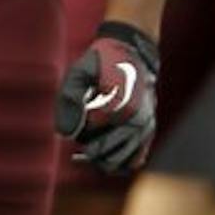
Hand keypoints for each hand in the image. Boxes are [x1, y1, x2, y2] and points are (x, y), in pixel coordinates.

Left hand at [54, 22, 159, 173]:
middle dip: (89, 151)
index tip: (79, 115)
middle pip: (105, 157)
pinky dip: (119, 162)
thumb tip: (65, 134)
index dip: (79, 134)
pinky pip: (135, 160)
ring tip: (89, 148)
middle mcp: (138, 122)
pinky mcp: (149, 131)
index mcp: (122, 109)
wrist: (133, 51)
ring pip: (120, 163)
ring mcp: (146, 128)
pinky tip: (106, 153)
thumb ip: (69, 100)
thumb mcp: (79, 72)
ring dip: (102, 160)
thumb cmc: (102, 62)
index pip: (92, 140)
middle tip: (79, 134)